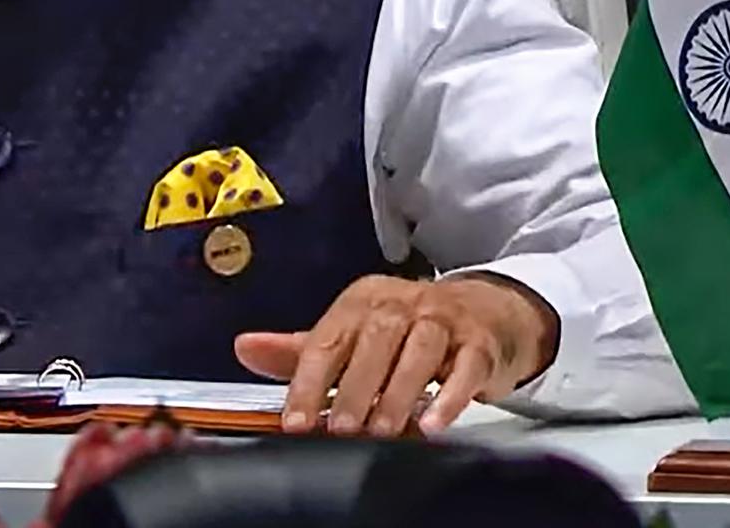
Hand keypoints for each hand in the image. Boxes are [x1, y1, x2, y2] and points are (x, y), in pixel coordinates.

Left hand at [235, 273, 557, 436]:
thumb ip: (300, 348)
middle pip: (373, 340)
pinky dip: (450, 395)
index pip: (328, 338)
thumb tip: (245, 348)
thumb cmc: (406, 328)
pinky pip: (464, 367)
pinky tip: (434, 424)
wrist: (483, 312)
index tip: (295, 421)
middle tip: (341, 428)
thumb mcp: (352, 333)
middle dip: (354, 386)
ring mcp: (442, 319)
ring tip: (383, 430)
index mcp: (361, 300)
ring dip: (398, 391)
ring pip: (418, 350)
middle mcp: (400, 302)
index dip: (308, 381)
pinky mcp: (478, 342)